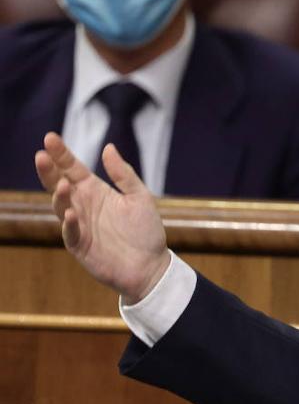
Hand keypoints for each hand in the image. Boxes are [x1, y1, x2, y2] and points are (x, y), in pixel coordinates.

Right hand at [34, 132, 169, 303]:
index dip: (61, 154)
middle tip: (41, 155)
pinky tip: (72, 213)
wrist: (151, 266)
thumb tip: (108, 147)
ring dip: (59, 195)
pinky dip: (70, 223)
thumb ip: (124, 174)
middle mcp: (83, 205)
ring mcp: (79, 225)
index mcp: (95, 191)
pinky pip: (71, 232)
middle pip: (59, 183)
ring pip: (61, 206)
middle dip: (49, 170)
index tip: (50, 137)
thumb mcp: (140, 197)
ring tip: (63, 184)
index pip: (72, 168)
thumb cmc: (146, 231)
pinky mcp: (80, 245)